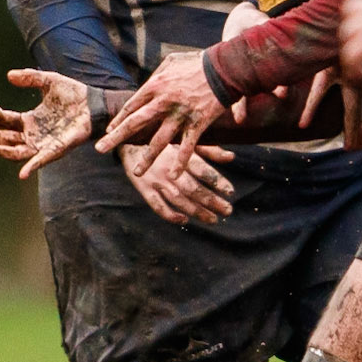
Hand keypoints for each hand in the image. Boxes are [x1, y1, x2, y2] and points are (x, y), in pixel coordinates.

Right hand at [0, 69, 93, 178]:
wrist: (95, 105)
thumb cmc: (73, 95)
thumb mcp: (48, 81)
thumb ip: (30, 77)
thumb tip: (8, 76)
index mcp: (28, 121)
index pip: (3, 118)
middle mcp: (32, 135)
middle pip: (3, 138)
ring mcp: (43, 144)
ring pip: (15, 152)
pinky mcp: (57, 150)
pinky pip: (41, 160)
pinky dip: (31, 167)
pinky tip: (22, 174)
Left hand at [96, 51, 228, 172]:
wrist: (224, 68)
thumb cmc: (199, 61)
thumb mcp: (172, 60)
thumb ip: (159, 72)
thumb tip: (150, 80)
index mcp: (155, 85)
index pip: (131, 106)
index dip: (118, 120)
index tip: (109, 130)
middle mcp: (163, 102)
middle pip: (135, 123)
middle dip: (115, 138)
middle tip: (100, 149)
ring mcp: (179, 115)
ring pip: (158, 141)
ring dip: (147, 159)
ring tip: (137, 172)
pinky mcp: (196, 124)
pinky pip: (186, 147)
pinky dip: (181, 162)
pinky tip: (174, 175)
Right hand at [120, 142, 236, 225]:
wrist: (129, 141)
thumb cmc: (163, 142)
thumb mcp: (185, 142)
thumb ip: (209, 150)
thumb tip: (232, 157)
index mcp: (180, 155)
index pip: (202, 170)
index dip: (217, 181)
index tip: (231, 192)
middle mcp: (169, 169)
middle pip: (193, 188)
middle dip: (212, 201)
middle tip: (228, 211)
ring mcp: (156, 181)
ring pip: (179, 200)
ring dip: (197, 211)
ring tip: (213, 219)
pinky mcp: (144, 189)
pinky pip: (157, 206)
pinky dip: (170, 215)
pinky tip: (184, 220)